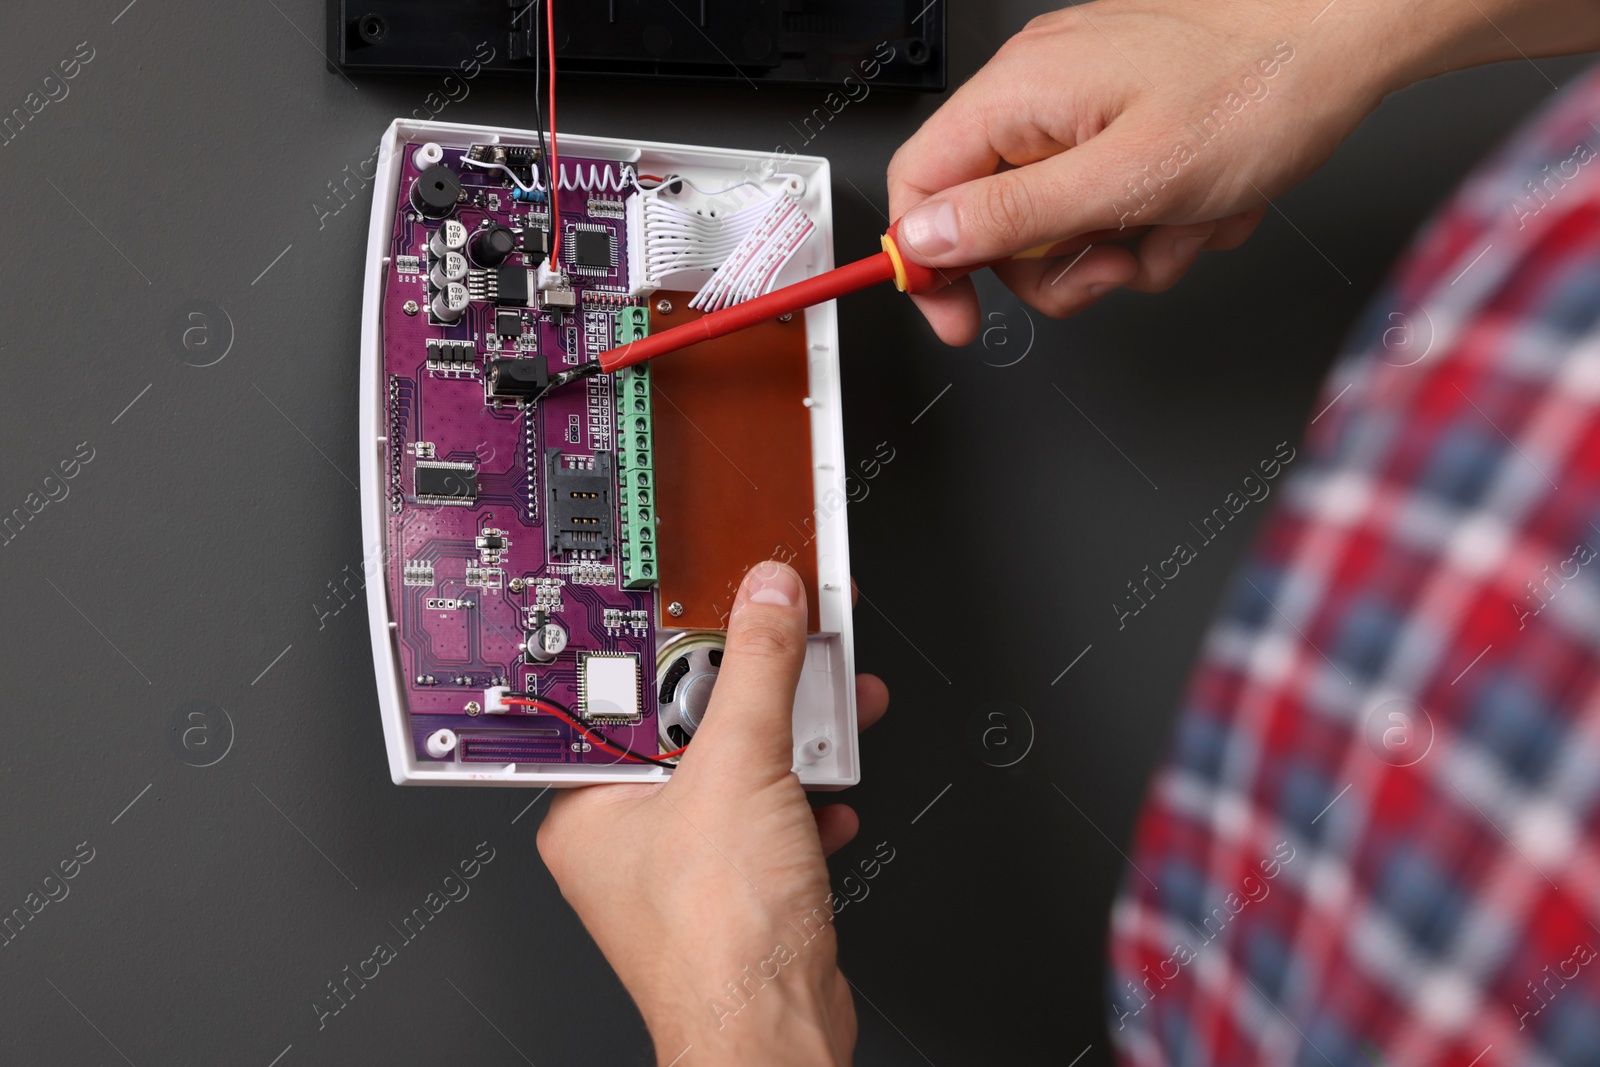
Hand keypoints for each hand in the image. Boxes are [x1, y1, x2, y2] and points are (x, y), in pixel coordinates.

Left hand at [537, 561, 888, 1065]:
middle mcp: (625, 834)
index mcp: (587, 802)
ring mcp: (682, 865)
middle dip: (757, 686)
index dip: (675, 638)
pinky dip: (805, 801)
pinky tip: (829, 798)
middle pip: (693, 722)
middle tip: (790, 640)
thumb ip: (758, 668)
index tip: (714, 598)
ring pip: (739, 768)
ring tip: (832, 710)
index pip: (624, 688)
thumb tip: (766, 600)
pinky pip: (771, 816)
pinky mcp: (736, 888)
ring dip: (795, 740)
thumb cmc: (719, 944)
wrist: (778, 1036)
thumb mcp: (741, 768)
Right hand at [887, 0, 1599, 343]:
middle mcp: (1040, 89)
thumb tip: (924, 240)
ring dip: (1121, 247)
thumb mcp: (1126, 180)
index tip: (958, 316)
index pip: (920, 185)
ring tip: (1178, 224)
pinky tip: (1199, 204)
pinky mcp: (1121, 117)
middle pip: (993, 220)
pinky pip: (1105, 200)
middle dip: (1061, 262)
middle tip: (1118, 258)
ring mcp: (1083, 102)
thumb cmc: (1257, 93)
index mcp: (1021, 91)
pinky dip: (1152, 221)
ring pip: (1058, 223)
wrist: (1346, 46)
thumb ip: (1012, 216)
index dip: (927, 263)